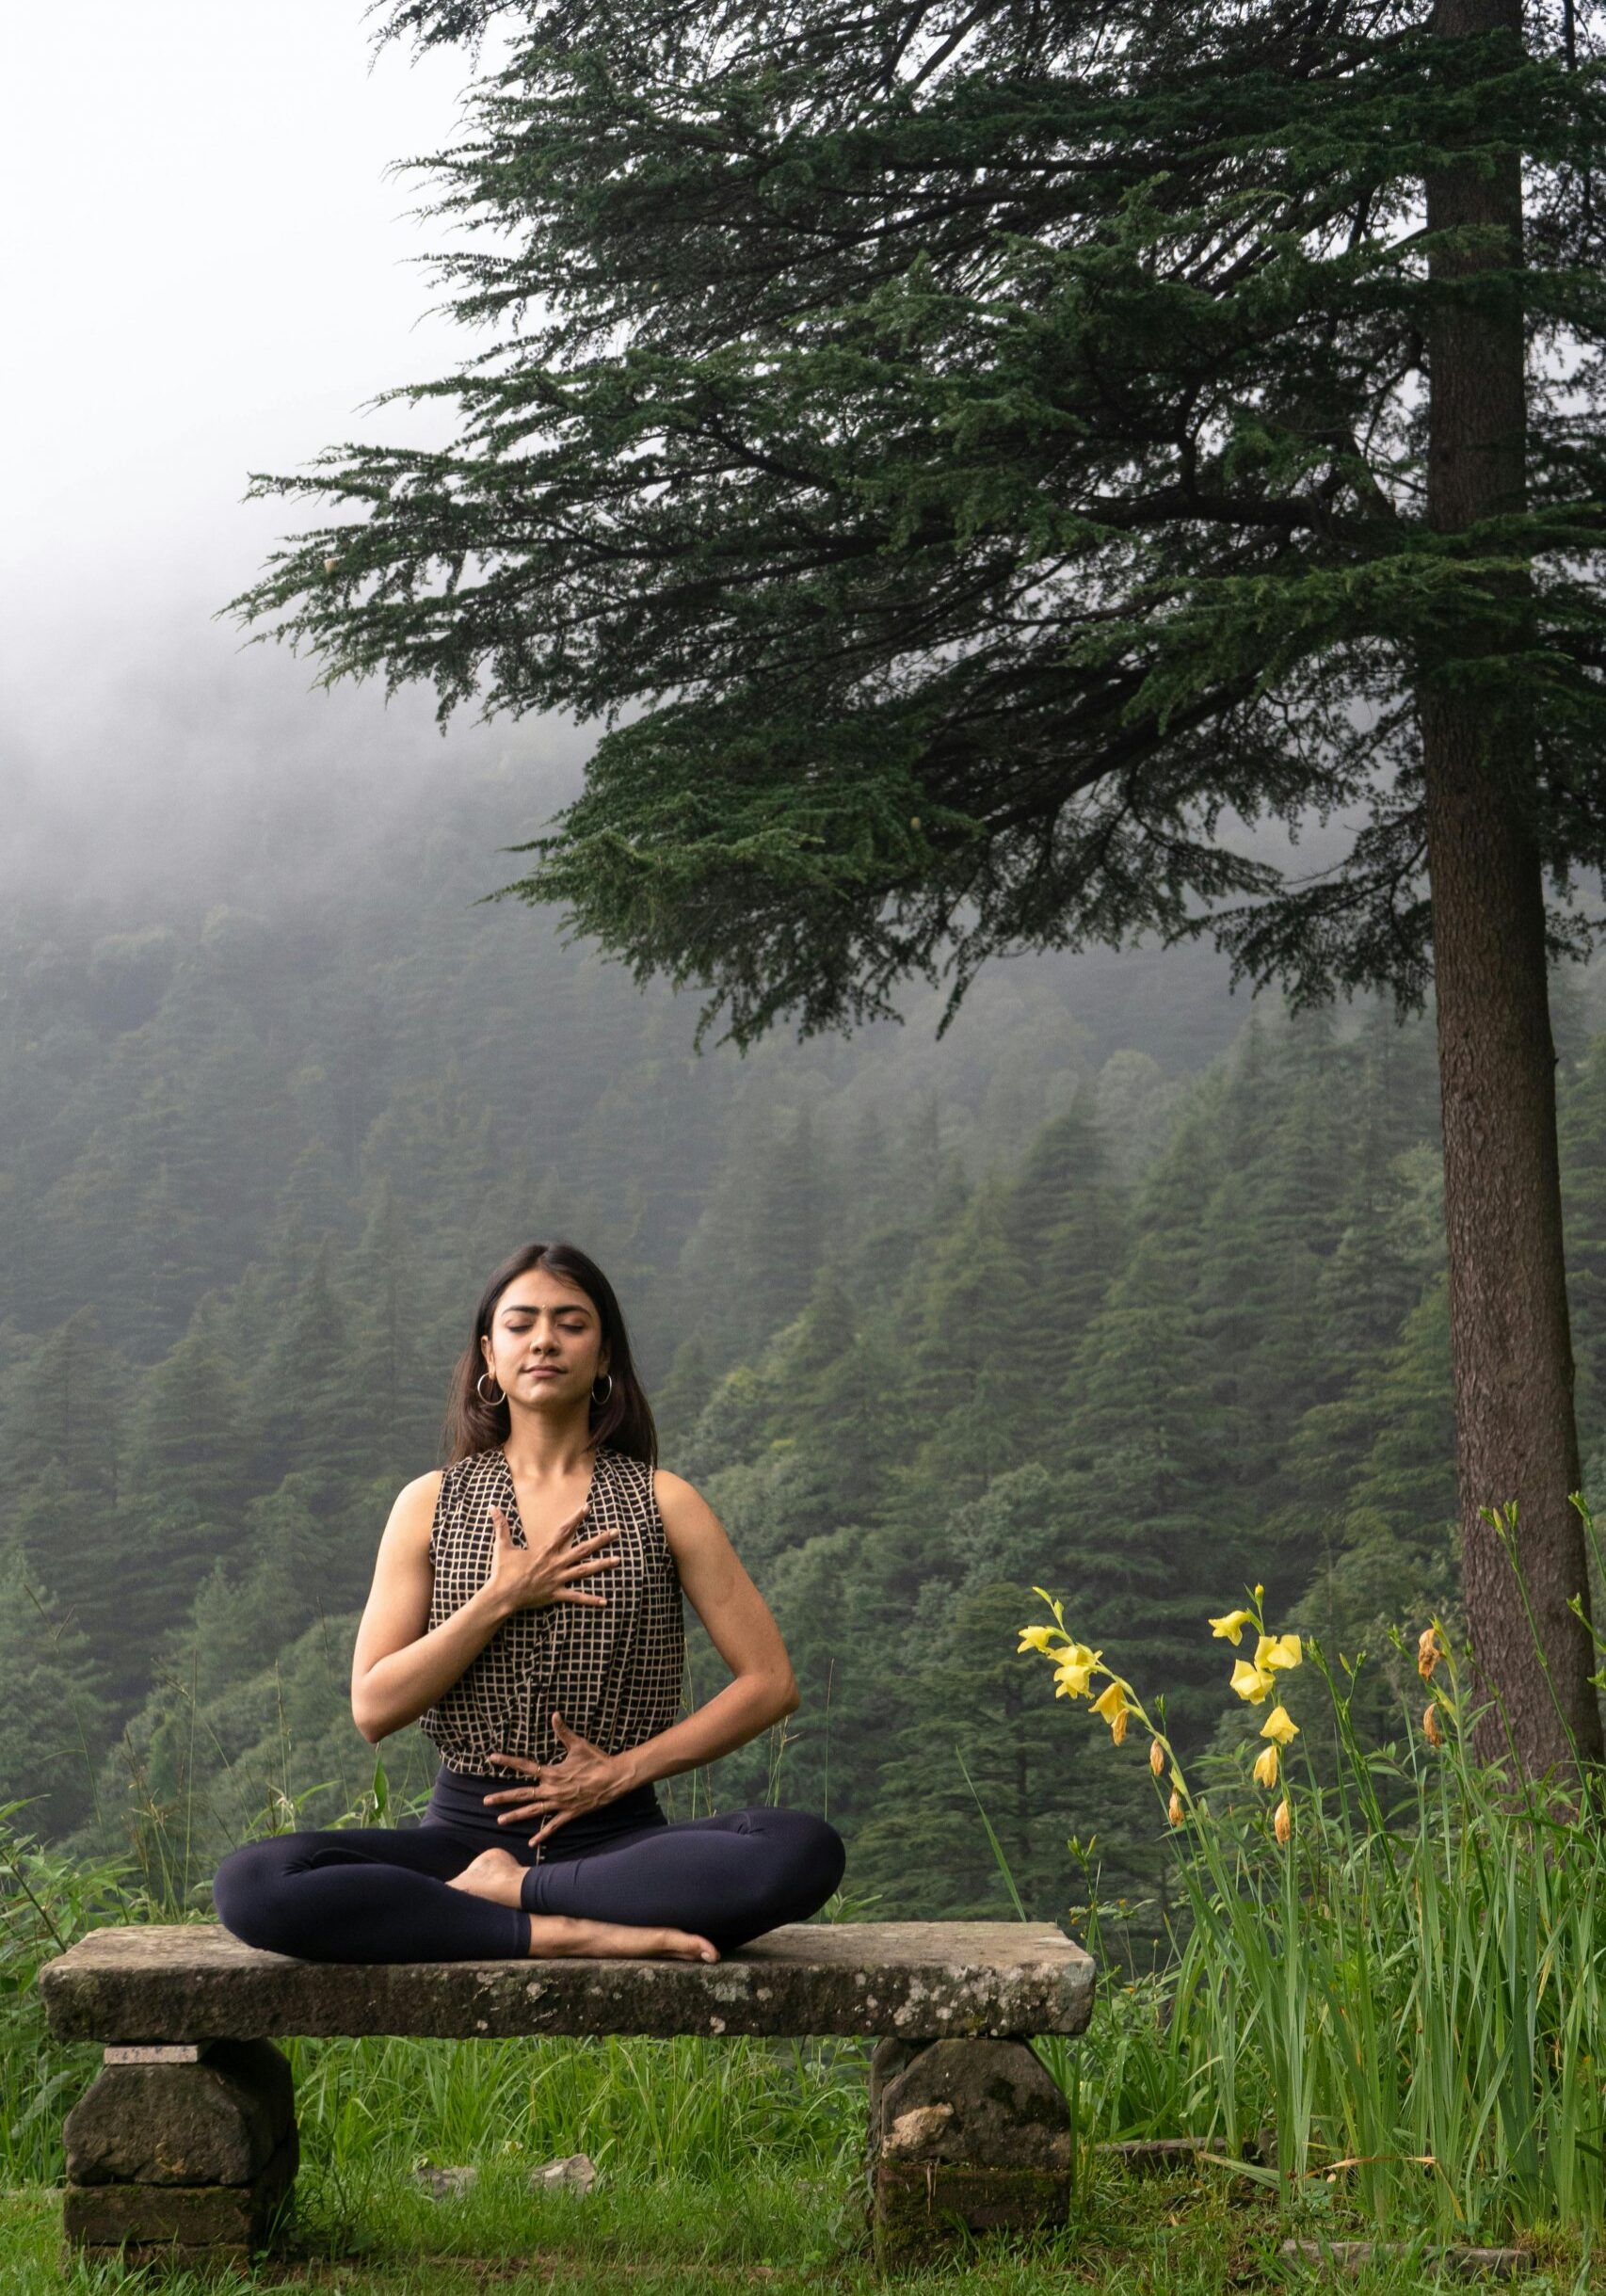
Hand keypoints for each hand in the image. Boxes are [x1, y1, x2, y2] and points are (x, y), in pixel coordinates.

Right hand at [482, 1500, 618, 1618]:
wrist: (501, 1596)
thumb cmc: (502, 1571)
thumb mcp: (502, 1546)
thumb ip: (501, 1526)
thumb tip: (493, 1507)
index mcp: (545, 1551)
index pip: (564, 1530)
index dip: (576, 1518)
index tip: (588, 1508)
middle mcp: (555, 1563)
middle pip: (583, 1549)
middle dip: (601, 1540)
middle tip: (616, 1532)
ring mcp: (558, 1579)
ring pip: (585, 1570)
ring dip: (602, 1564)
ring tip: (619, 1559)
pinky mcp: (556, 1594)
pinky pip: (577, 1597)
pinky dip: (591, 1599)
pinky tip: (605, 1601)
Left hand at [483, 1713, 626, 1847]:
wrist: (614, 1779)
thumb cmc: (596, 1760)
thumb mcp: (578, 1745)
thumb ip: (563, 1731)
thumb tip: (554, 1714)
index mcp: (552, 1772)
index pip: (524, 1766)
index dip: (507, 1761)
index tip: (491, 1758)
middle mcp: (552, 1790)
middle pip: (523, 1794)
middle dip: (503, 1797)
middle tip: (485, 1801)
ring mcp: (560, 1804)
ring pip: (533, 1811)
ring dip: (516, 1815)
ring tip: (500, 1820)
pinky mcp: (569, 1814)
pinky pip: (553, 1826)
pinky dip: (542, 1835)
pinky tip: (531, 1843)